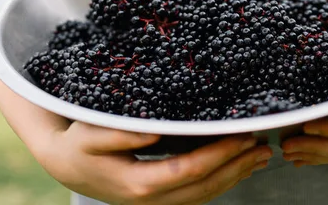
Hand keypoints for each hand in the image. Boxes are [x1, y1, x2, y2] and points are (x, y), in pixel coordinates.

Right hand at [37, 122, 272, 204]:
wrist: (63, 163)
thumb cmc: (78, 143)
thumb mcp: (91, 133)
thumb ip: (121, 132)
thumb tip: (156, 130)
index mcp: (139, 183)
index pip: (191, 169)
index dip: (220, 153)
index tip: (243, 136)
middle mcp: (151, 199)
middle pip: (205, 186)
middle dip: (237, 166)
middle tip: (264, 147)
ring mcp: (155, 203)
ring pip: (204, 195)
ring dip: (234, 176)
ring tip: (260, 158)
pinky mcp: (157, 199)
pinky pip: (195, 196)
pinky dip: (219, 183)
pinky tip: (235, 170)